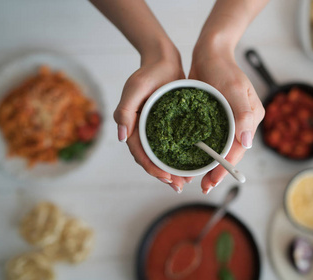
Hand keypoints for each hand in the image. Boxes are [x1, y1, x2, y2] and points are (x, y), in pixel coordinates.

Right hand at [113, 48, 190, 192]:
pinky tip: (192, 162)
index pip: (141, 154)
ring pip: (164, 155)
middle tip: (179, 186)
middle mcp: (144, 131)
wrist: (163, 60)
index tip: (166, 177)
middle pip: (152, 159)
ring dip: (173, 169)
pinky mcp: (169, 125)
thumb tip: (120, 137)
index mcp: (132, 126)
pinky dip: (181, 155)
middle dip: (164, 175)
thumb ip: (125, 112)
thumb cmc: (148, 73)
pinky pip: (174, 144)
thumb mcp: (135, 89)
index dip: (152, 168)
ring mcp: (156, 129)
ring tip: (187, 180)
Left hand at [189, 45, 264, 193]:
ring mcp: (227, 122)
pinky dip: (201, 150)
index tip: (212, 180)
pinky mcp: (214, 119)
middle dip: (217, 170)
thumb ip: (242, 115)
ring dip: (208, 163)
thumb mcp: (234, 89)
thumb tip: (247, 143)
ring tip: (193, 178)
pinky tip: (189, 158)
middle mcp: (240, 124)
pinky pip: (209, 139)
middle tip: (203, 186)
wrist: (209, 52)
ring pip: (218, 148)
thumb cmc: (224, 68)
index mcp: (251, 119)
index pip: (238, 149)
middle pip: (229, 152)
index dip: (225, 166)